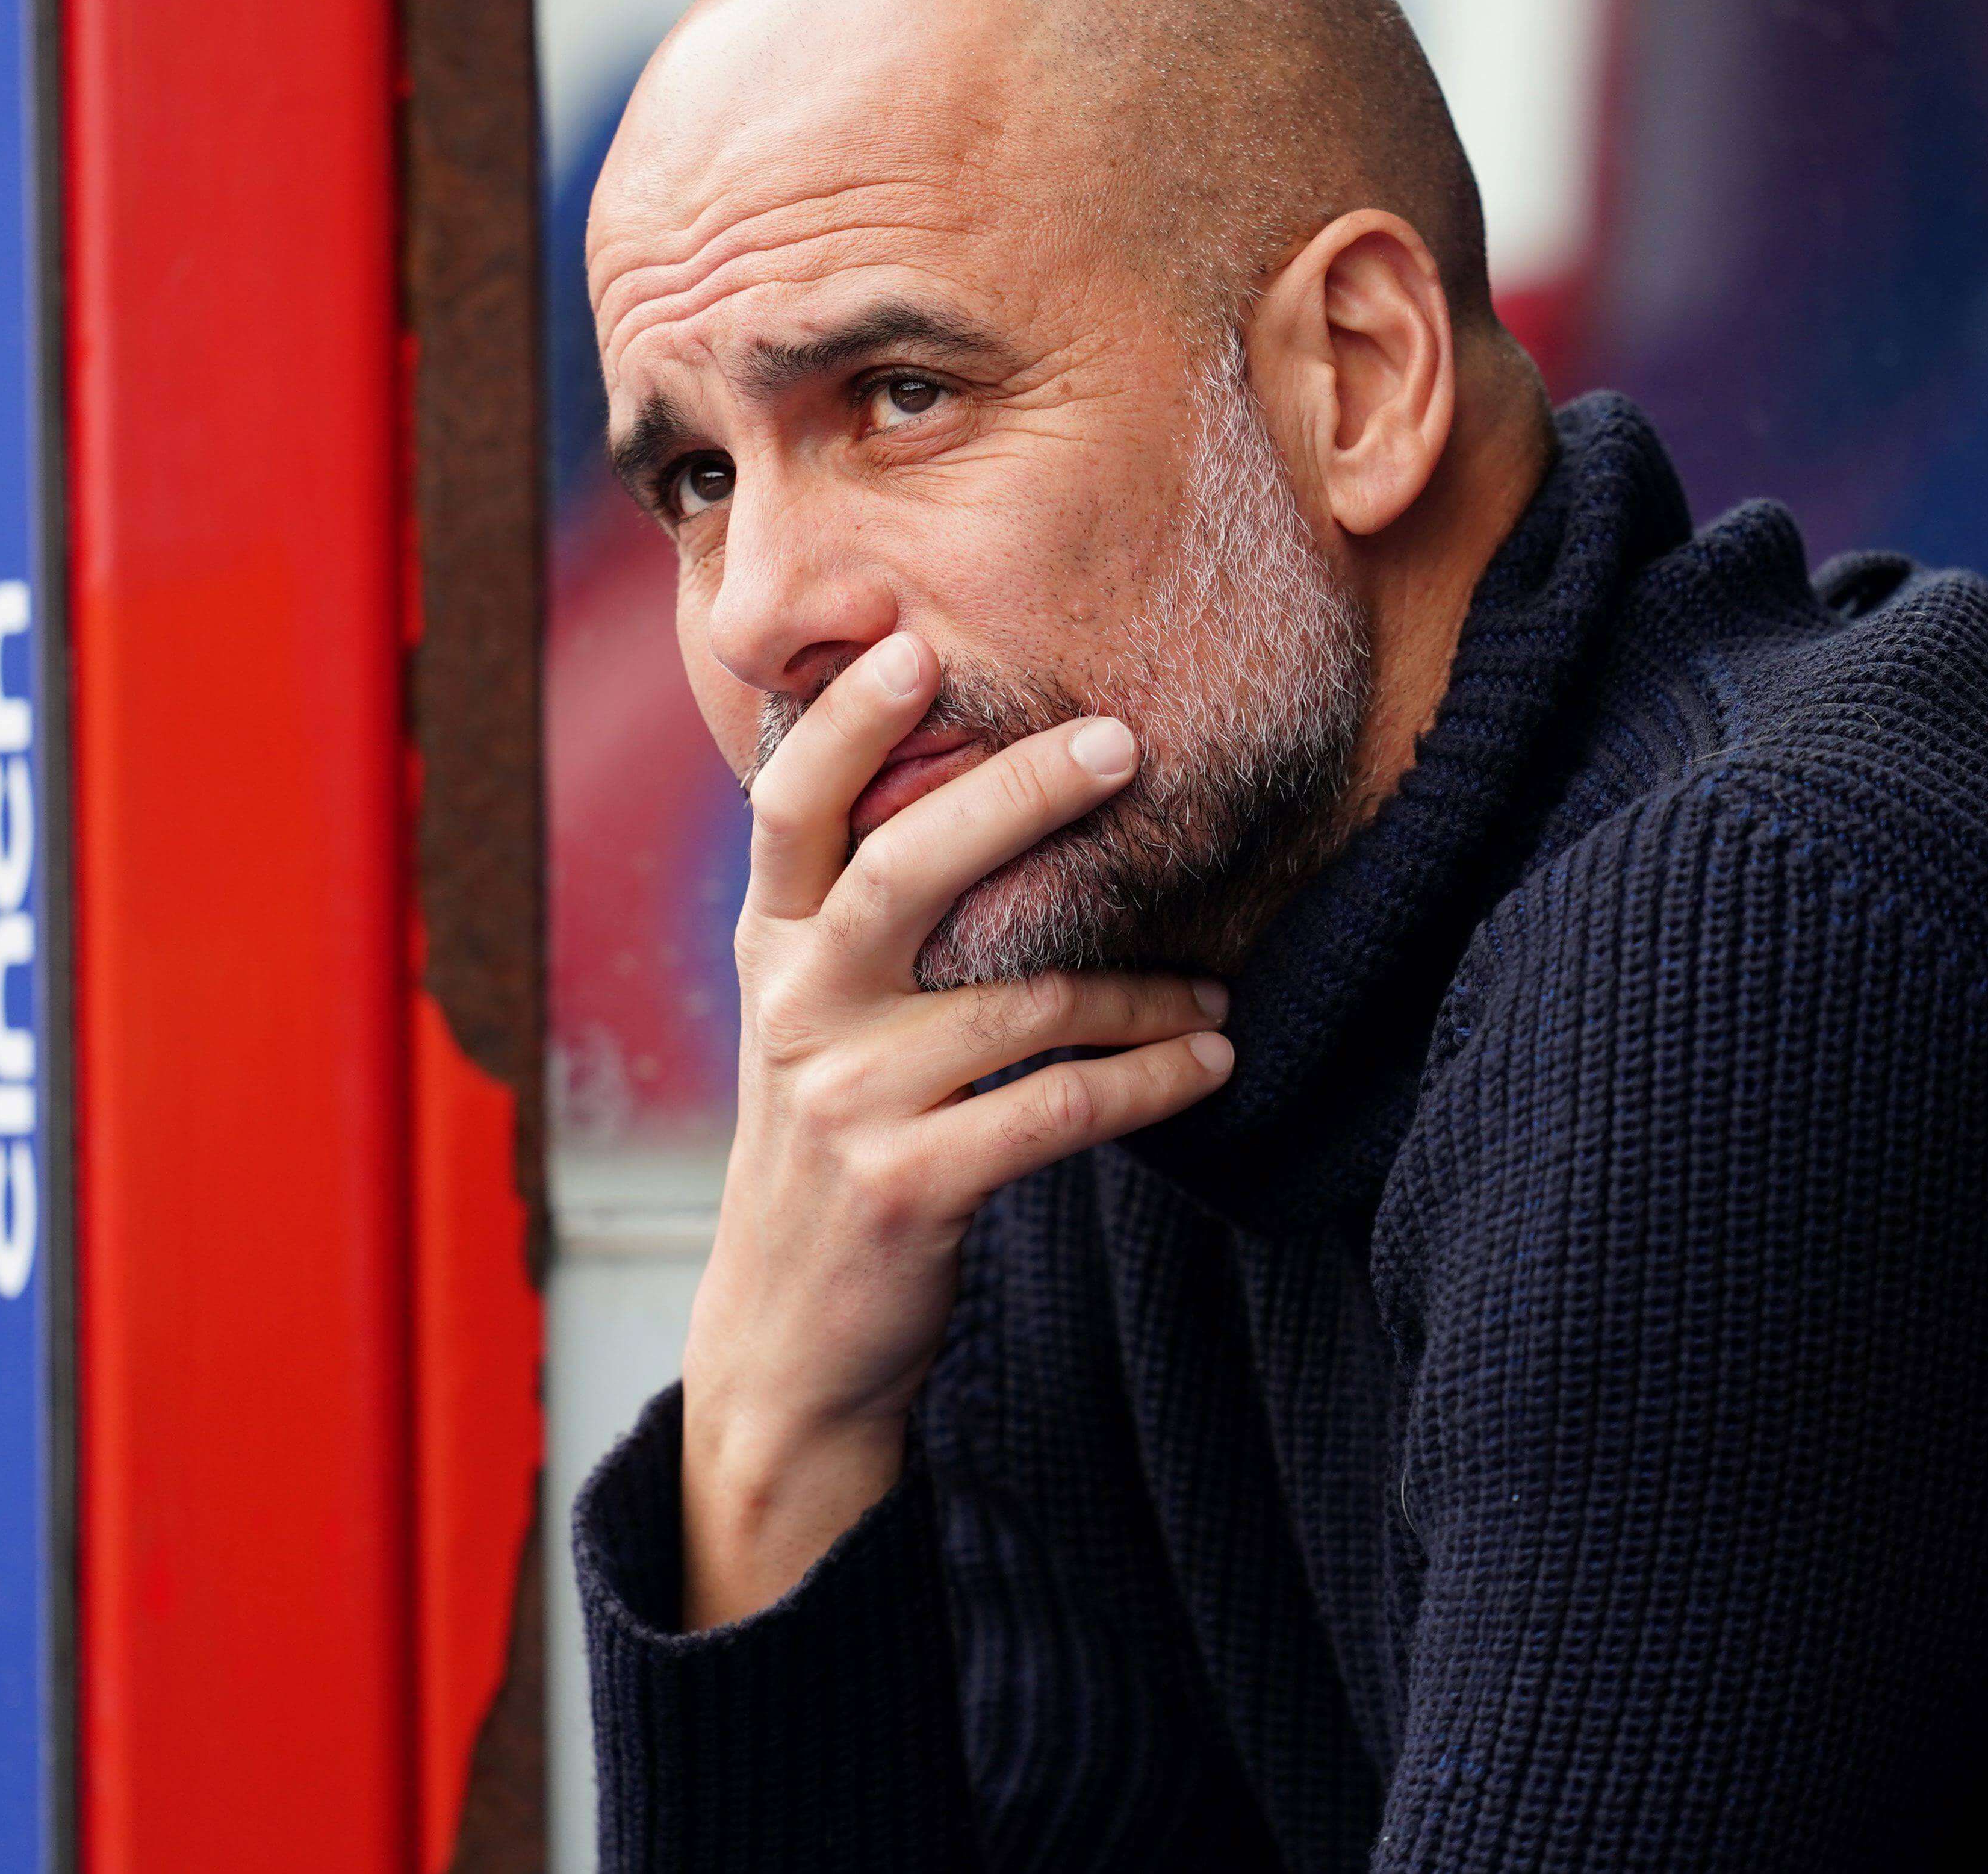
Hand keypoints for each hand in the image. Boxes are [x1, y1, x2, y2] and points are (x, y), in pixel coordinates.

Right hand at [677, 631, 1234, 1626]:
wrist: (787, 1344)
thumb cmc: (831, 1151)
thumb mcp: (812, 1022)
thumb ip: (856, 916)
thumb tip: (964, 785)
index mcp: (770, 949)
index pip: (788, 808)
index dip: (842, 722)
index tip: (913, 643)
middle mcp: (793, 1009)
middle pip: (901, 869)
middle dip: (1014, 796)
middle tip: (1123, 741)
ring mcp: (843, 1100)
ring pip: (1019, 1000)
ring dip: (1142, 987)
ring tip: (1217, 985)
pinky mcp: (906, 1185)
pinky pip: (1057, 1107)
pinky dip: (1150, 1078)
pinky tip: (1209, 1063)